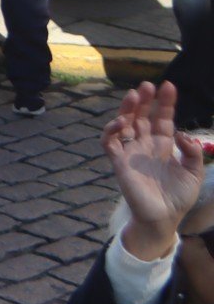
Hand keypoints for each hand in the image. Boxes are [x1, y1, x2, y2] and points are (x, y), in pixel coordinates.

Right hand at [105, 82, 208, 260]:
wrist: (165, 218)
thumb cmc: (179, 197)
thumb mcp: (195, 173)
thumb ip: (193, 152)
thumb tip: (182, 134)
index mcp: (163, 145)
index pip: (162, 118)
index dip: (165, 103)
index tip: (169, 86)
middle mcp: (145, 144)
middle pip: (141, 116)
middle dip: (144, 100)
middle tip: (148, 85)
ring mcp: (131, 152)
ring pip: (124, 123)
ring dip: (127, 108)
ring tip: (134, 95)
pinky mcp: (119, 162)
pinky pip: (109, 142)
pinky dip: (111, 130)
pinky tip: (122, 122)